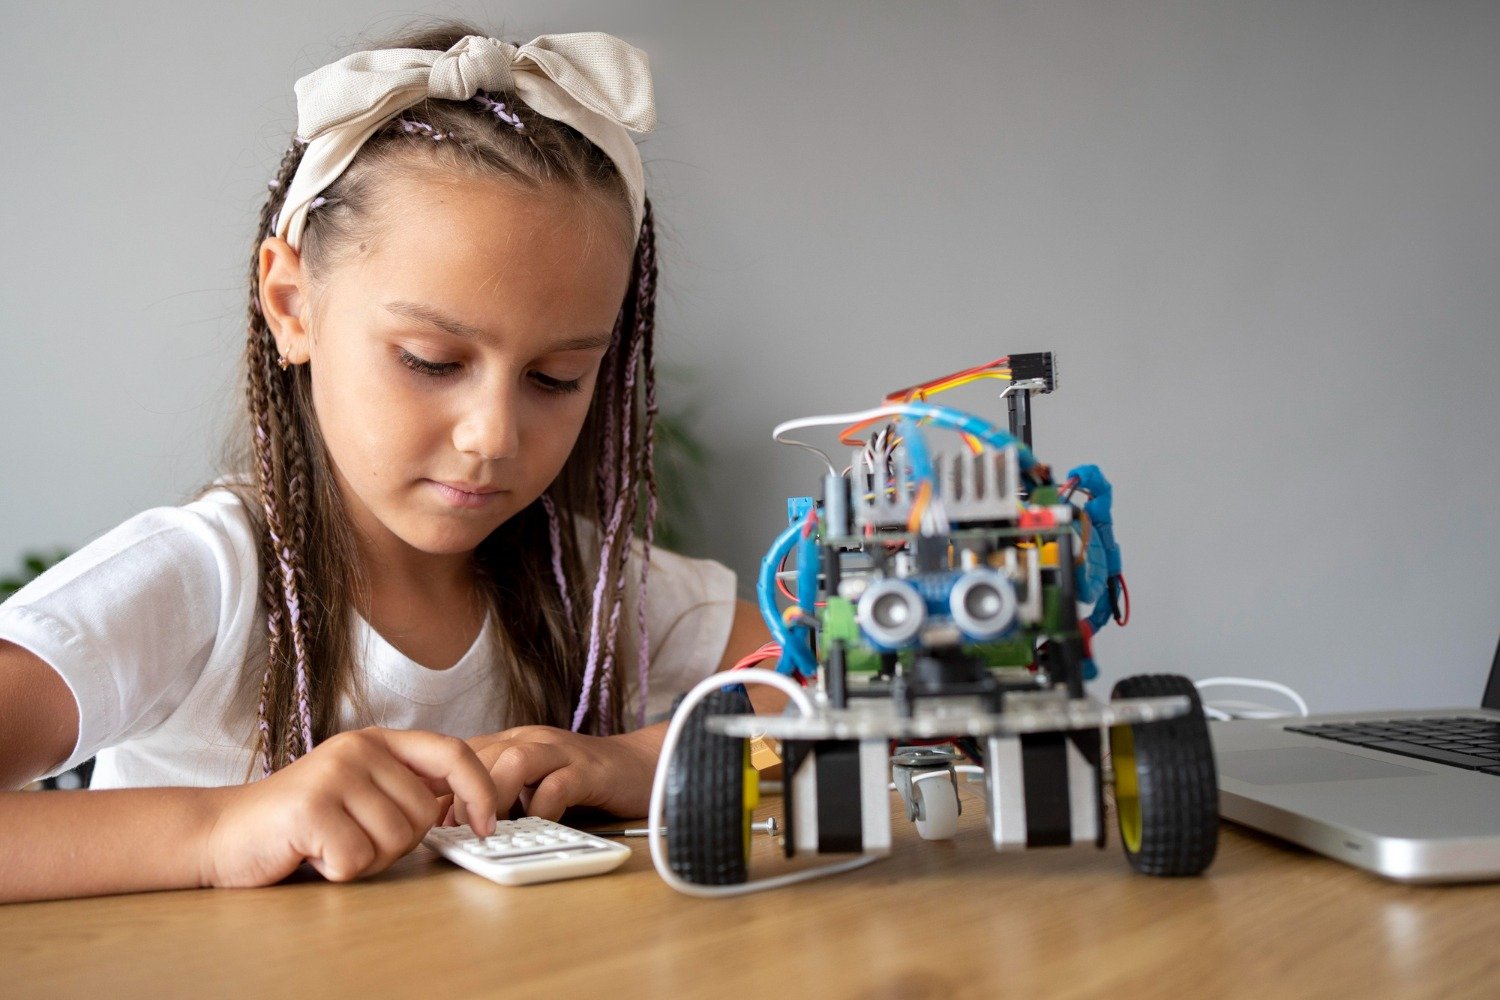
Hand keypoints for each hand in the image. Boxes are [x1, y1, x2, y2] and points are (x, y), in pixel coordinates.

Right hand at [202, 727, 498, 887]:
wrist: (221, 832)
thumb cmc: (299, 821)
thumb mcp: (359, 789)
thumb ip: (406, 787)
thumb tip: (468, 800)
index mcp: (377, 741)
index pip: (452, 753)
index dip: (480, 788)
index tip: (487, 823)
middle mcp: (359, 748)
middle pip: (424, 813)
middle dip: (396, 843)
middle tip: (352, 838)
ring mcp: (334, 775)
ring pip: (394, 840)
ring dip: (365, 859)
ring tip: (329, 844)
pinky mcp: (310, 809)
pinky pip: (357, 861)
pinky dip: (337, 871)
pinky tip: (310, 853)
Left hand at [446, 725, 662, 822]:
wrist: (641, 765)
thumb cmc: (583, 780)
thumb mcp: (533, 781)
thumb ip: (502, 793)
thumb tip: (458, 823)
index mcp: (514, 742)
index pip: (465, 755)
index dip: (443, 787)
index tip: (433, 821)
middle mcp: (533, 740)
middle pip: (482, 755)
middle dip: (461, 794)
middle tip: (454, 832)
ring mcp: (562, 752)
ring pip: (515, 761)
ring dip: (494, 796)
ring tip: (489, 830)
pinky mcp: (590, 770)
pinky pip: (558, 785)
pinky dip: (542, 808)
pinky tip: (538, 826)